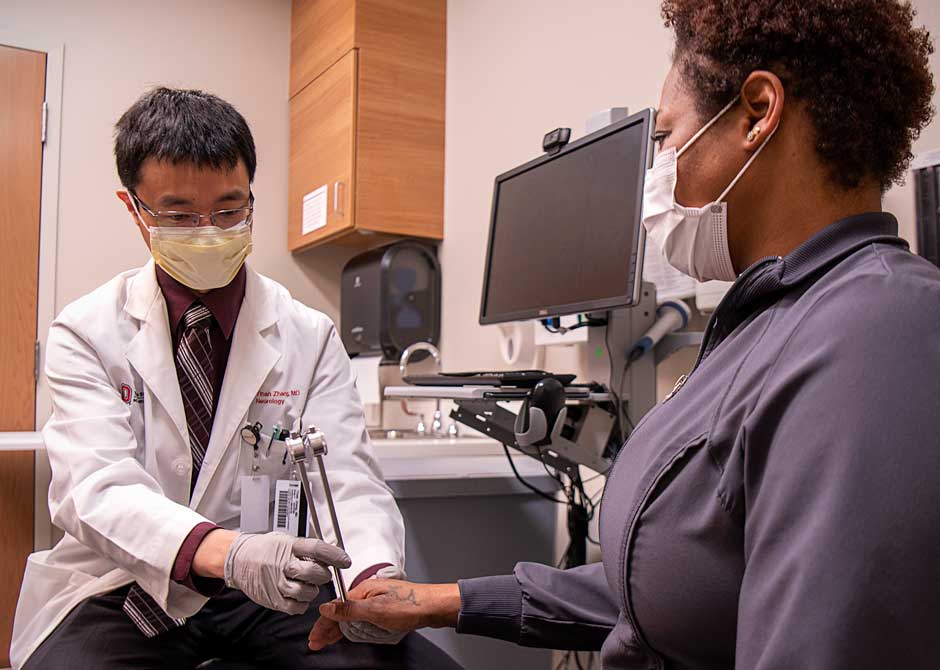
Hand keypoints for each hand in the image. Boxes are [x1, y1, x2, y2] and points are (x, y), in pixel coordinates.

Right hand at [223, 533, 350, 614]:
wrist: (238, 559)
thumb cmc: (265, 549)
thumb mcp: (286, 540)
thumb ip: (306, 548)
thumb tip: (330, 553)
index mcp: (289, 546)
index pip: (317, 549)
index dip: (335, 556)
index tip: (345, 561)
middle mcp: (283, 564)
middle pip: (314, 573)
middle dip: (323, 575)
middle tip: (321, 573)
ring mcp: (277, 583)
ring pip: (307, 592)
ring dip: (312, 590)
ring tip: (306, 584)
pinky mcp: (272, 599)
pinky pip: (295, 607)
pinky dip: (301, 603)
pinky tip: (298, 595)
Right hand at [308, 579, 459, 650]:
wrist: (434, 606)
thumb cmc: (410, 605)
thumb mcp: (375, 610)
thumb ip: (350, 610)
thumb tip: (327, 607)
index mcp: (363, 591)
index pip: (336, 608)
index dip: (323, 624)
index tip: (315, 638)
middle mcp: (368, 594)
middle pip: (342, 612)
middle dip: (328, 628)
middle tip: (318, 642)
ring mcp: (377, 600)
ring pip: (352, 616)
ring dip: (339, 628)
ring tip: (328, 639)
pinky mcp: (385, 608)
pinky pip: (363, 618)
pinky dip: (353, 627)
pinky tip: (351, 632)